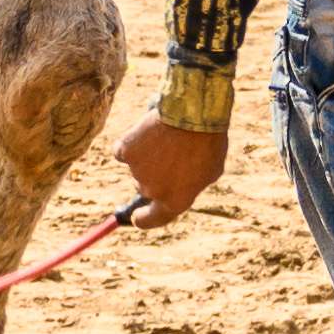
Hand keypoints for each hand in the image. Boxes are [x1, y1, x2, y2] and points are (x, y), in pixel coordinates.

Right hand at [115, 112, 225, 228]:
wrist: (193, 114)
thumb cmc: (208, 141)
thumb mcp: (210, 170)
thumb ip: (191, 183)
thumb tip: (181, 183)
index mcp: (176, 201)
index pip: (153, 219)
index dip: (143, 218)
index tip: (136, 217)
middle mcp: (154, 191)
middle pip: (146, 188)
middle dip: (154, 174)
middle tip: (169, 153)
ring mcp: (137, 172)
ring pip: (136, 166)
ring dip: (147, 154)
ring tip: (166, 136)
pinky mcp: (126, 151)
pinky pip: (123, 150)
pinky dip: (131, 142)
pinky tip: (145, 130)